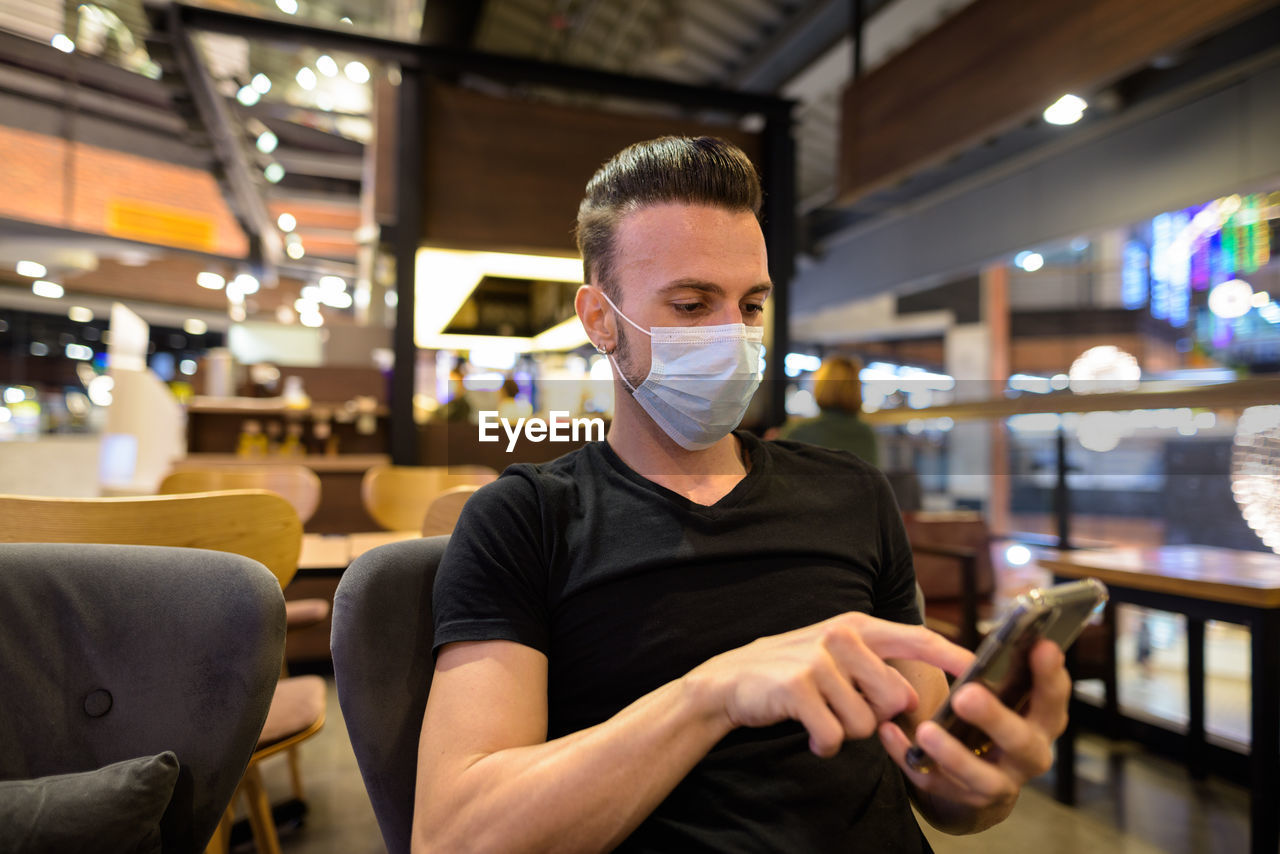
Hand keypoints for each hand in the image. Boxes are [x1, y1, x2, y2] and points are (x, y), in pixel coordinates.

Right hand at [687, 614, 974, 757]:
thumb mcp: (837, 658)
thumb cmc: (793, 672)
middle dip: (876, 718)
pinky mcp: (798, 686)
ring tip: (822, 717)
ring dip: (845, 732)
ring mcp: (819, 659)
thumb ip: (877, 671)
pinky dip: (823, 744)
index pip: (916, 638)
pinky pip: (834, 735)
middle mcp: (841, 636)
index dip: (951, 655)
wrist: (731, 680)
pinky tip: (809, 733)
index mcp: (858, 626)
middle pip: (895, 698)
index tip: (981, 669)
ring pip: (865, 723)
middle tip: (846, 711)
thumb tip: (912, 701)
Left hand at [878, 639, 1070, 810]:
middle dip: (994, 718)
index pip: (1053, 699)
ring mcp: (998, 782)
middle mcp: (1028, 754)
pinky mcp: (962, 798)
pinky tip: (890, 732)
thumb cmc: (989, 714)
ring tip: (926, 730)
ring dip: (953, 754)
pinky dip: (909, 757)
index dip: (1050, 674)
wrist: (974, 774)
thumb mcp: (1003, 692)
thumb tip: (1006, 634)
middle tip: (966, 695)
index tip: (1041, 645)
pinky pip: (933, 782)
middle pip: (1020, 741)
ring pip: (981, 776)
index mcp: (1041, 721)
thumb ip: (1005, 669)